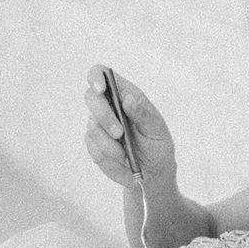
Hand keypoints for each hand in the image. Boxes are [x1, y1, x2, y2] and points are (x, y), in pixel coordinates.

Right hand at [84, 65, 176, 188]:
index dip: (96, 76)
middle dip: (104, 116)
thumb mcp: (157, 130)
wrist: (152, 174)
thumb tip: (128, 99)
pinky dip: (109, 157)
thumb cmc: (157, 146)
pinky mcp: (94, 145)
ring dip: (111, 145)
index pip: (102, 74)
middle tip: (119, 134)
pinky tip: (122, 160)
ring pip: (93, 128)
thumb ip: (143, 114)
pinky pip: (94, 148)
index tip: (100, 88)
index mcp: (124, 94)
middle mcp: (108, 107)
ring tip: (127, 154)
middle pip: (91, 98)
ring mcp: (98, 126)